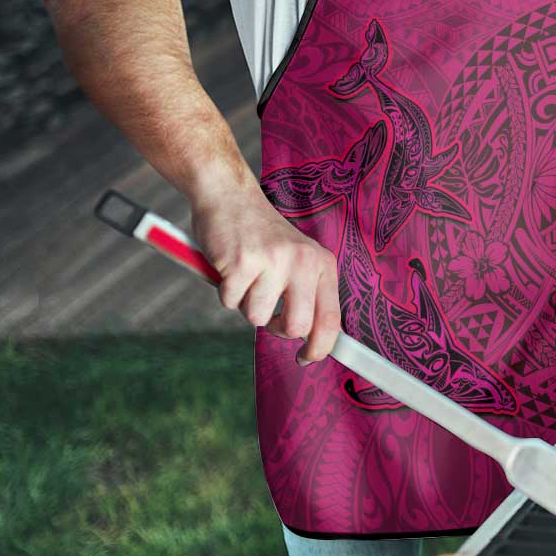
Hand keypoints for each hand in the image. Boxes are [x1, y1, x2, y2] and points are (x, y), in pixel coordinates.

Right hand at [191, 186, 340, 364]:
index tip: (307, 358)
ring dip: (245, 304)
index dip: (320, 347)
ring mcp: (273, 261)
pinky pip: (230, 302)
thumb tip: (313, 342)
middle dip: (277, 329)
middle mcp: (303, 261)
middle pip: (297, 327)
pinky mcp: (242, 262)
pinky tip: (230, 267)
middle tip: (267, 312)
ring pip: (257, 318)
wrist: (230, 196)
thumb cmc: (262, 237)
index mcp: (322, 264)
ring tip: (246, 276)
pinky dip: (225, 291)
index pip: (331, 319)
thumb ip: (307, 294)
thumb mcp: (297, 259)